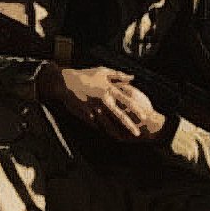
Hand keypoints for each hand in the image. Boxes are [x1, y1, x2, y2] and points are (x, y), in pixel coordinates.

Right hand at [39, 65, 162, 140]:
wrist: (65, 82)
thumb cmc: (85, 75)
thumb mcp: (102, 71)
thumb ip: (118, 75)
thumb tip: (132, 77)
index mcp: (109, 90)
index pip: (126, 101)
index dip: (136, 109)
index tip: (145, 116)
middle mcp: (103, 101)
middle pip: (119, 115)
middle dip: (129, 125)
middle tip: (138, 133)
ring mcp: (94, 108)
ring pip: (107, 123)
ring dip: (115, 132)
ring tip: (122, 139)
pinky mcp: (85, 114)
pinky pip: (95, 123)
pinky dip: (100, 129)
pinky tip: (105, 135)